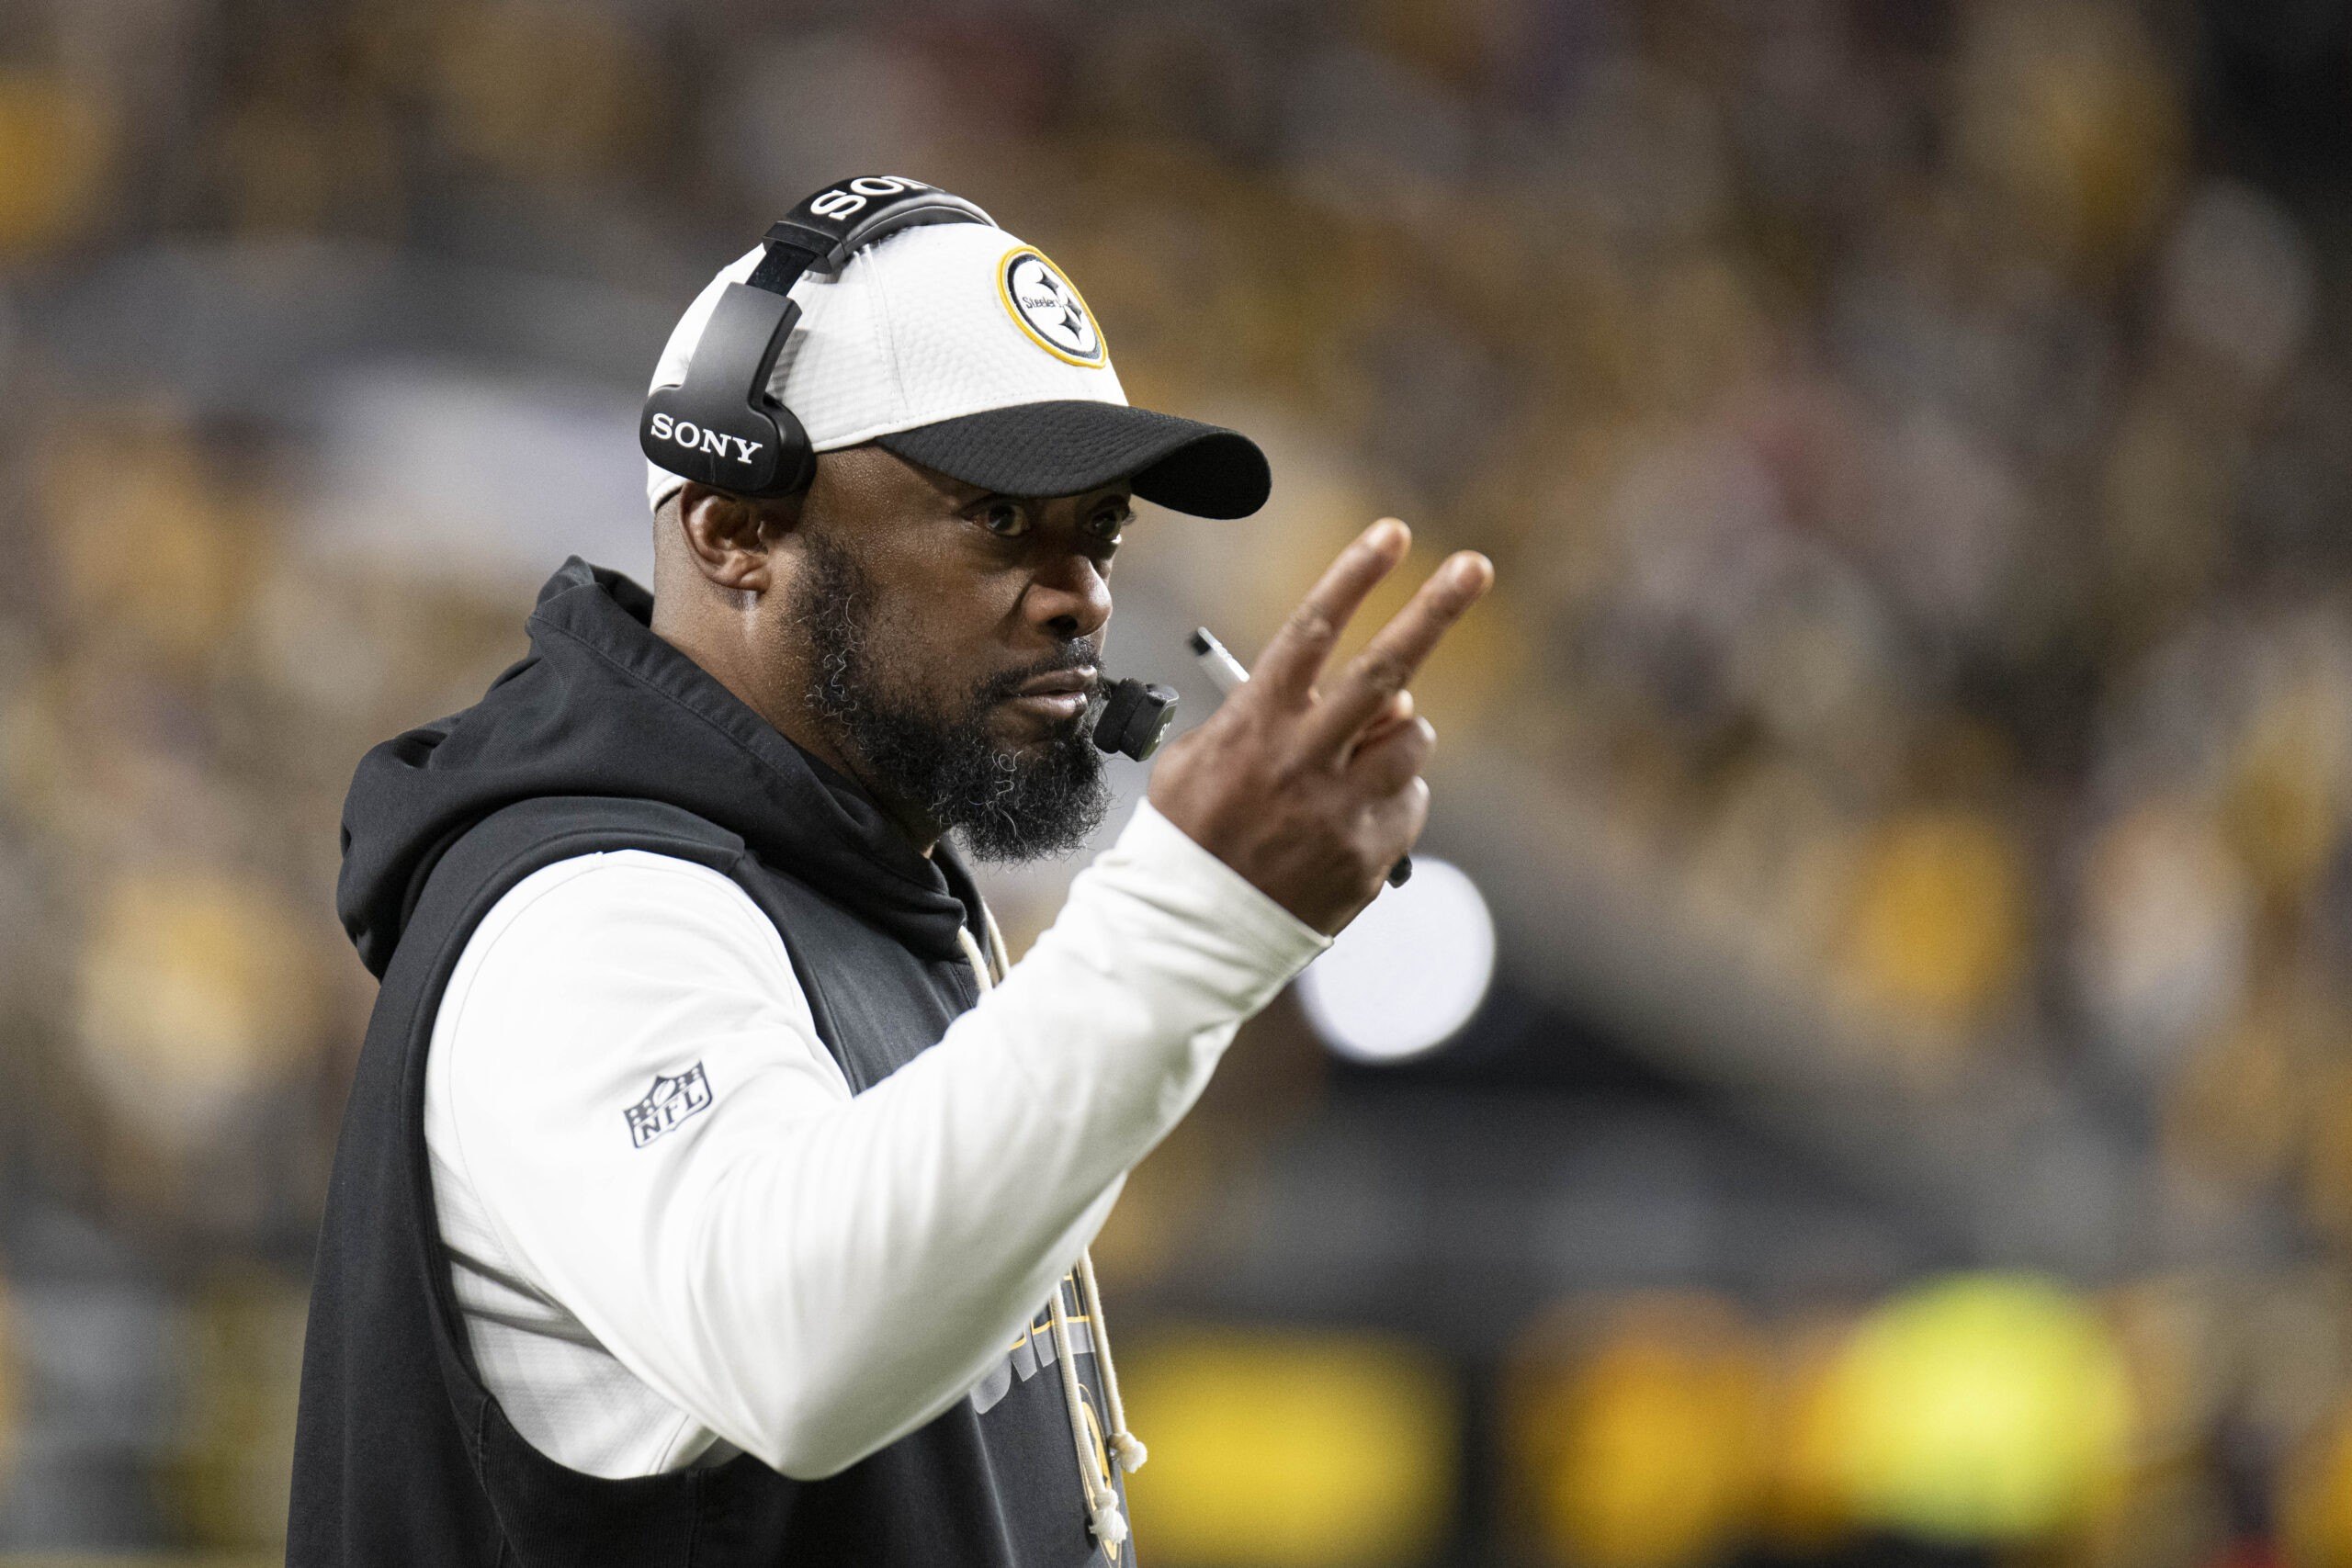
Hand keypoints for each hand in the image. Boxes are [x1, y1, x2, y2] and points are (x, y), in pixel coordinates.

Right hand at [1148, 519, 1493, 934]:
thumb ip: (1277, 715)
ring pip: (1411, 741)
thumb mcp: (1202, 757)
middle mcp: (1301, 759)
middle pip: (1385, 671)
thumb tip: (1374, 701)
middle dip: (1434, 610)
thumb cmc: (1193, 833)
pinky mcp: (1369, 854)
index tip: (1392, 534)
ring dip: (1396, 740)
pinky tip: (1341, 825)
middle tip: (1475, 567)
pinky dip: (1388, 799)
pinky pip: (1407, 801)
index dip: (1353, 577)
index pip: (1311, 632)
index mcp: (1254, 724)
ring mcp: (1340, 809)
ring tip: (1350, 770)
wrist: (1190, 933)